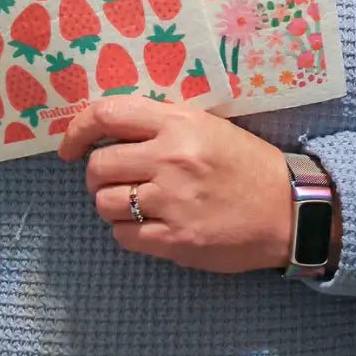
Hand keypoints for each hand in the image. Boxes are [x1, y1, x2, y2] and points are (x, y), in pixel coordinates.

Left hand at [58, 96, 292, 273]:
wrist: (287, 208)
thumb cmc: (245, 162)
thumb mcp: (206, 125)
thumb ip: (161, 124)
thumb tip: (109, 130)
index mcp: (177, 123)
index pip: (107, 115)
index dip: (77, 130)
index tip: (68, 147)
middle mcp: (170, 159)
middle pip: (98, 166)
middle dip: (95, 175)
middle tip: (112, 179)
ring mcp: (172, 201)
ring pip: (104, 203)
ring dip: (109, 204)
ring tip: (131, 202)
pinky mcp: (176, 239)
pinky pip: (124, 236)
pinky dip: (126, 231)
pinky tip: (146, 225)